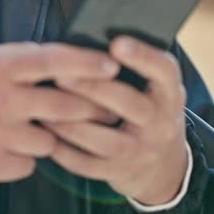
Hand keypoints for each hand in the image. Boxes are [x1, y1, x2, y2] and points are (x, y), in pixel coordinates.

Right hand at [0, 42, 119, 185]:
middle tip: (107, 108)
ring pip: (51, 139)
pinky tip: (5, 147)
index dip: (88, 62)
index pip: (54, 60)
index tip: (113, 65)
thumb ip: (15, 60)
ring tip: (28, 128)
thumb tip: (58, 60)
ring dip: (49, 136)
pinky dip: (24, 158)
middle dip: (92, 108)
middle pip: (66, 104)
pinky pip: (30, 164)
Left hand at [39, 36, 188, 205]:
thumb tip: (90, 40)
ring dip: (71, 123)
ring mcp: (140, 151)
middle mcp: (160, 122)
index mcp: (170, 93)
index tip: (116, 43)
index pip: (163, 71)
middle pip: (128, 104)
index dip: (142, 56)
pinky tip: (45, 134)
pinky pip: (88, 164)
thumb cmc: (148, 110)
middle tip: (61, 74)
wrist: (163, 164)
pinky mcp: (119, 172)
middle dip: (93, 88)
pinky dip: (63, 150)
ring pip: (104, 139)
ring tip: (44, 107)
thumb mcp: (154, 88)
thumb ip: (133, 67)